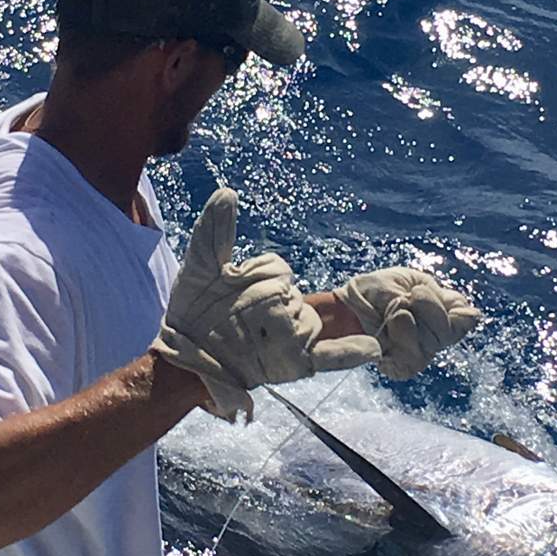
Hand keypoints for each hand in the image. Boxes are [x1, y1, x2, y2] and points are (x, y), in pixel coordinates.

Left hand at [152, 189, 380, 419]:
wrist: (183, 356)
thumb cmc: (192, 312)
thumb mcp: (201, 267)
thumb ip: (214, 230)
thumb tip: (227, 191)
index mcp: (270, 281)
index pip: (277, 269)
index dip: (253, 277)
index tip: (229, 287)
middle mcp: (287, 307)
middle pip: (292, 297)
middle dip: (263, 307)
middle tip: (232, 321)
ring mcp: (295, 337)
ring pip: (305, 323)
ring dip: (282, 331)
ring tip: (249, 340)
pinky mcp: (298, 363)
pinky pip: (332, 356)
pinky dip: (354, 351)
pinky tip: (373, 348)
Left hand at [334, 267, 480, 379]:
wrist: (343, 307)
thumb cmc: (372, 291)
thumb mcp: (403, 282)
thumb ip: (435, 296)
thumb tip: (472, 317)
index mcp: (440, 310)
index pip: (467, 318)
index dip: (453, 308)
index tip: (422, 294)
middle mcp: (435, 335)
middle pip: (450, 331)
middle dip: (428, 309)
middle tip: (405, 299)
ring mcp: (420, 352)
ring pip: (432, 344)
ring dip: (409, 323)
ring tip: (392, 313)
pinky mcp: (404, 367)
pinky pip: (413, 359)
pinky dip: (400, 339)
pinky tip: (386, 331)